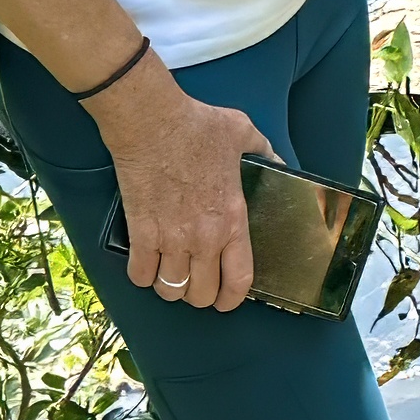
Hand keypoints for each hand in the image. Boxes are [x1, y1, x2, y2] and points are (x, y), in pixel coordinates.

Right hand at [91, 62, 262, 313]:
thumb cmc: (197, 125)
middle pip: (201, 295)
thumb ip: (264, 151)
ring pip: (170, 290)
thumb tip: (279, 161)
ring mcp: (170, 238)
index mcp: (232, 220)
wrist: (152, 120)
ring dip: (170, 286)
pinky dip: (142, 275)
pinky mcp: (141, 233)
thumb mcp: (243, 133)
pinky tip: (146, 264)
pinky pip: (140, 275)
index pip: (238, 281)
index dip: (232, 299)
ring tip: (170, 274)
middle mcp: (204, 238)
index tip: (226, 299)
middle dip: (199, 295)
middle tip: (196, 282)